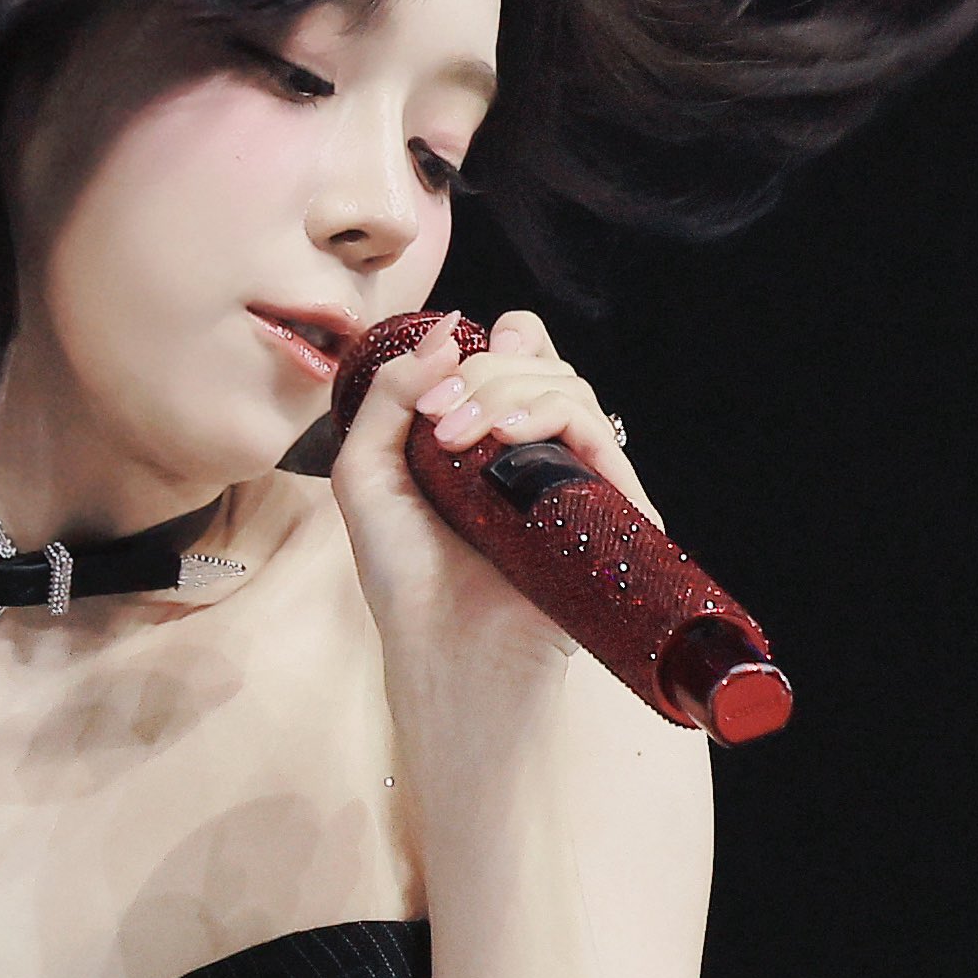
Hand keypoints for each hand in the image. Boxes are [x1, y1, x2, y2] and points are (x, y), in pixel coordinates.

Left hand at [330, 307, 656, 675]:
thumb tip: (450, 328)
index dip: (488, 350)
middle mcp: (540, 456)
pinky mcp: (610, 504)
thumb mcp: (366, 472)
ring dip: (504, 392)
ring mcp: (577, 478)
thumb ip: (391, 394)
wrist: (443, 649)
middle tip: (436, 418)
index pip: (517, 363)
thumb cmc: (405, 579)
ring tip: (455, 438)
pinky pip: (595, 427)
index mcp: (491, 445)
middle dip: (481, 373)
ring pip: (567, 386)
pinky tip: (502, 438)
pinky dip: (546, 412)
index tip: (438, 381)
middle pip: (539, 365)